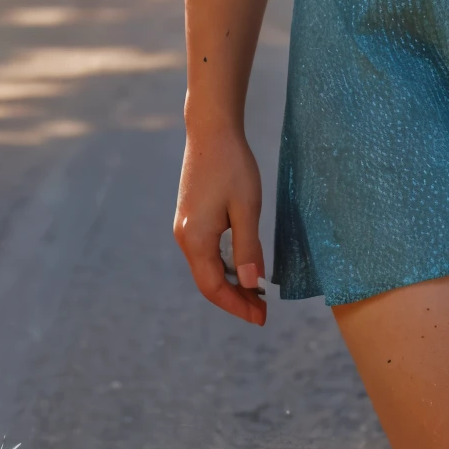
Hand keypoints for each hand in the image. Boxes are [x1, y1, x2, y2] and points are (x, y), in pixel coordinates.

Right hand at [173, 123, 266, 324]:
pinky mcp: (190, 217)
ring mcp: (185, 226)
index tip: (262, 317)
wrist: (211, 131)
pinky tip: (244, 263)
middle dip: (235, 298)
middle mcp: (185, 237)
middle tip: (264, 309)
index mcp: (196, 239)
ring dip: (231, 281)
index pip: (214, 287)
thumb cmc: (232, 165)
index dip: (237, 305)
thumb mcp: (247, 208)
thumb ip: (248, 248)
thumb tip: (254, 285)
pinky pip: (206, 251)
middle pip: (208, 281)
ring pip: (207, 267)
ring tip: (258, 291)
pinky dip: (224, 264)